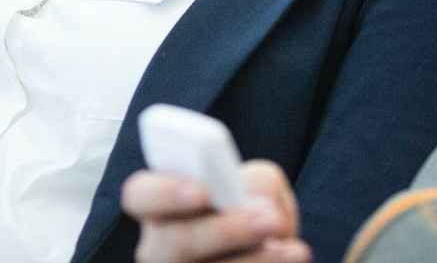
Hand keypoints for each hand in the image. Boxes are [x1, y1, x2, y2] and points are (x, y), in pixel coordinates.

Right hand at [123, 161, 308, 262]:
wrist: (266, 253)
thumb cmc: (255, 213)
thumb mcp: (258, 186)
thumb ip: (256, 181)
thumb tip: (259, 203)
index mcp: (161, 208)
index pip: (141, 195)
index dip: (166, 192)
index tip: (204, 191)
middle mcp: (161, 250)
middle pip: (175, 242)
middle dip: (226, 230)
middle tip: (269, 218)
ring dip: (256, 260)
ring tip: (295, 250)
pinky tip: (291, 260)